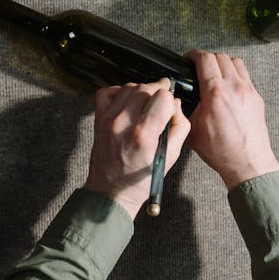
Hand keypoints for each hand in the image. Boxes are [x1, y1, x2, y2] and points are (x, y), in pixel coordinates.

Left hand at [84, 78, 190, 219]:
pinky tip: (127, 102)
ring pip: (128, 87)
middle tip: (162, 103)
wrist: (110, 191)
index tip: (170, 109)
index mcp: (142, 135)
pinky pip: (107, 92)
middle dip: (157, 92)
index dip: (170, 101)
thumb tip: (176, 106)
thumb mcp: (170, 158)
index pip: (162, 97)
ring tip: (146, 105)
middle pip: (145, 88)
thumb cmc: (139, 180)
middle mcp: (122, 124)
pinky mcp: (98, 119)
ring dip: (141, 91)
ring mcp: (107, 120)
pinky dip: (119, 92)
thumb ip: (179, 127)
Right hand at [185, 50, 278, 189]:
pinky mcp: (256, 97)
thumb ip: (184, 110)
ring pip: (235, 62)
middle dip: (206, 58)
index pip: (205, 59)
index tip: (188, 58)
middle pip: (220, 56)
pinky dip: (235, 74)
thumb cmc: (222, 151)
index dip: (193, 55)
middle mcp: (234, 88)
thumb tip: (177, 101)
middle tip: (198, 65)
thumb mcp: (193, 130)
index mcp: (216, 94)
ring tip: (214, 72)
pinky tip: (228, 86)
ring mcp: (248, 91)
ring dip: (223, 63)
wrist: (248, 163)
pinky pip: (245, 75)